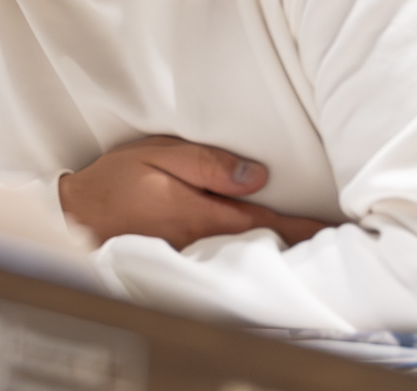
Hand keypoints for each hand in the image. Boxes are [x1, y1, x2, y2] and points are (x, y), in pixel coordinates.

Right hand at [58, 136, 329, 249]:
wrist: (75, 217)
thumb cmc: (114, 182)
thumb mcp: (157, 156)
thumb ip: (207, 164)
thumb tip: (258, 176)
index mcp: (206, 213)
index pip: (269, 221)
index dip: (306, 228)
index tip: (340, 229)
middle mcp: (206, 241)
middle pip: (264, 243)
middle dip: (301, 242)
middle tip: (341, 240)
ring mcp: (196, 255)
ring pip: (247, 253)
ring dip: (278, 249)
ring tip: (311, 245)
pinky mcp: (183, 261)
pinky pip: (226, 259)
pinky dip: (249, 255)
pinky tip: (261, 252)